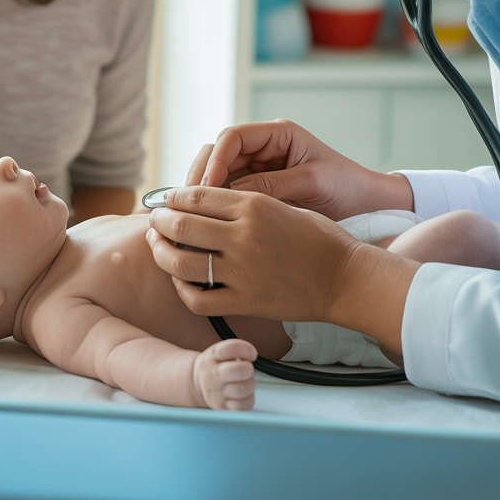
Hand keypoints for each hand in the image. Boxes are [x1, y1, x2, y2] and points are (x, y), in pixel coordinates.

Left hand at [147, 186, 361, 323]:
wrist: (345, 277)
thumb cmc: (317, 238)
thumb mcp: (280, 205)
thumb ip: (242, 204)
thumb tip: (202, 203)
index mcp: (253, 206)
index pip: (195, 196)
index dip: (172, 198)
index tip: (166, 201)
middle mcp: (243, 236)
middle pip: (181, 226)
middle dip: (159, 222)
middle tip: (155, 223)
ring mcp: (242, 272)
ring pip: (181, 263)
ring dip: (161, 253)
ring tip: (158, 247)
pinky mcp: (245, 302)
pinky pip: (198, 299)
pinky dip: (181, 289)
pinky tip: (180, 281)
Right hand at [186, 119, 411, 220]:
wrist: (370, 206)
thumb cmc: (348, 188)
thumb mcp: (312, 183)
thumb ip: (272, 185)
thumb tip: (229, 195)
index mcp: (278, 134)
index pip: (233, 137)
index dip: (215, 161)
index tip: (206, 188)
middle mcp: (264, 148)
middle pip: (218, 153)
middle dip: (202, 176)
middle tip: (191, 204)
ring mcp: (258, 169)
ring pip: (218, 174)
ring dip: (205, 192)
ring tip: (196, 216)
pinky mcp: (258, 190)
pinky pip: (229, 193)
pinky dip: (216, 205)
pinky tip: (209, 223)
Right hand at [192, 339, 256, 410]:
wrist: (198, 384)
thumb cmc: (215, 366)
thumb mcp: (219, 351)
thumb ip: (236, 350)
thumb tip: (252, 355)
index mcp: (213, 356)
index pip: (232, 348)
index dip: (247, 349)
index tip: (252, 354)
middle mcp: (213, 375)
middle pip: (239, 371)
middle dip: (249, 369)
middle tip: (248, 369)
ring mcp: (217, 393)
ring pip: (243, 389)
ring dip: (250, 384)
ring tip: (245, 381)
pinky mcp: (223, 407)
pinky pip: (243, 405)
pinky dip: (249, 398)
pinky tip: (244, 393)